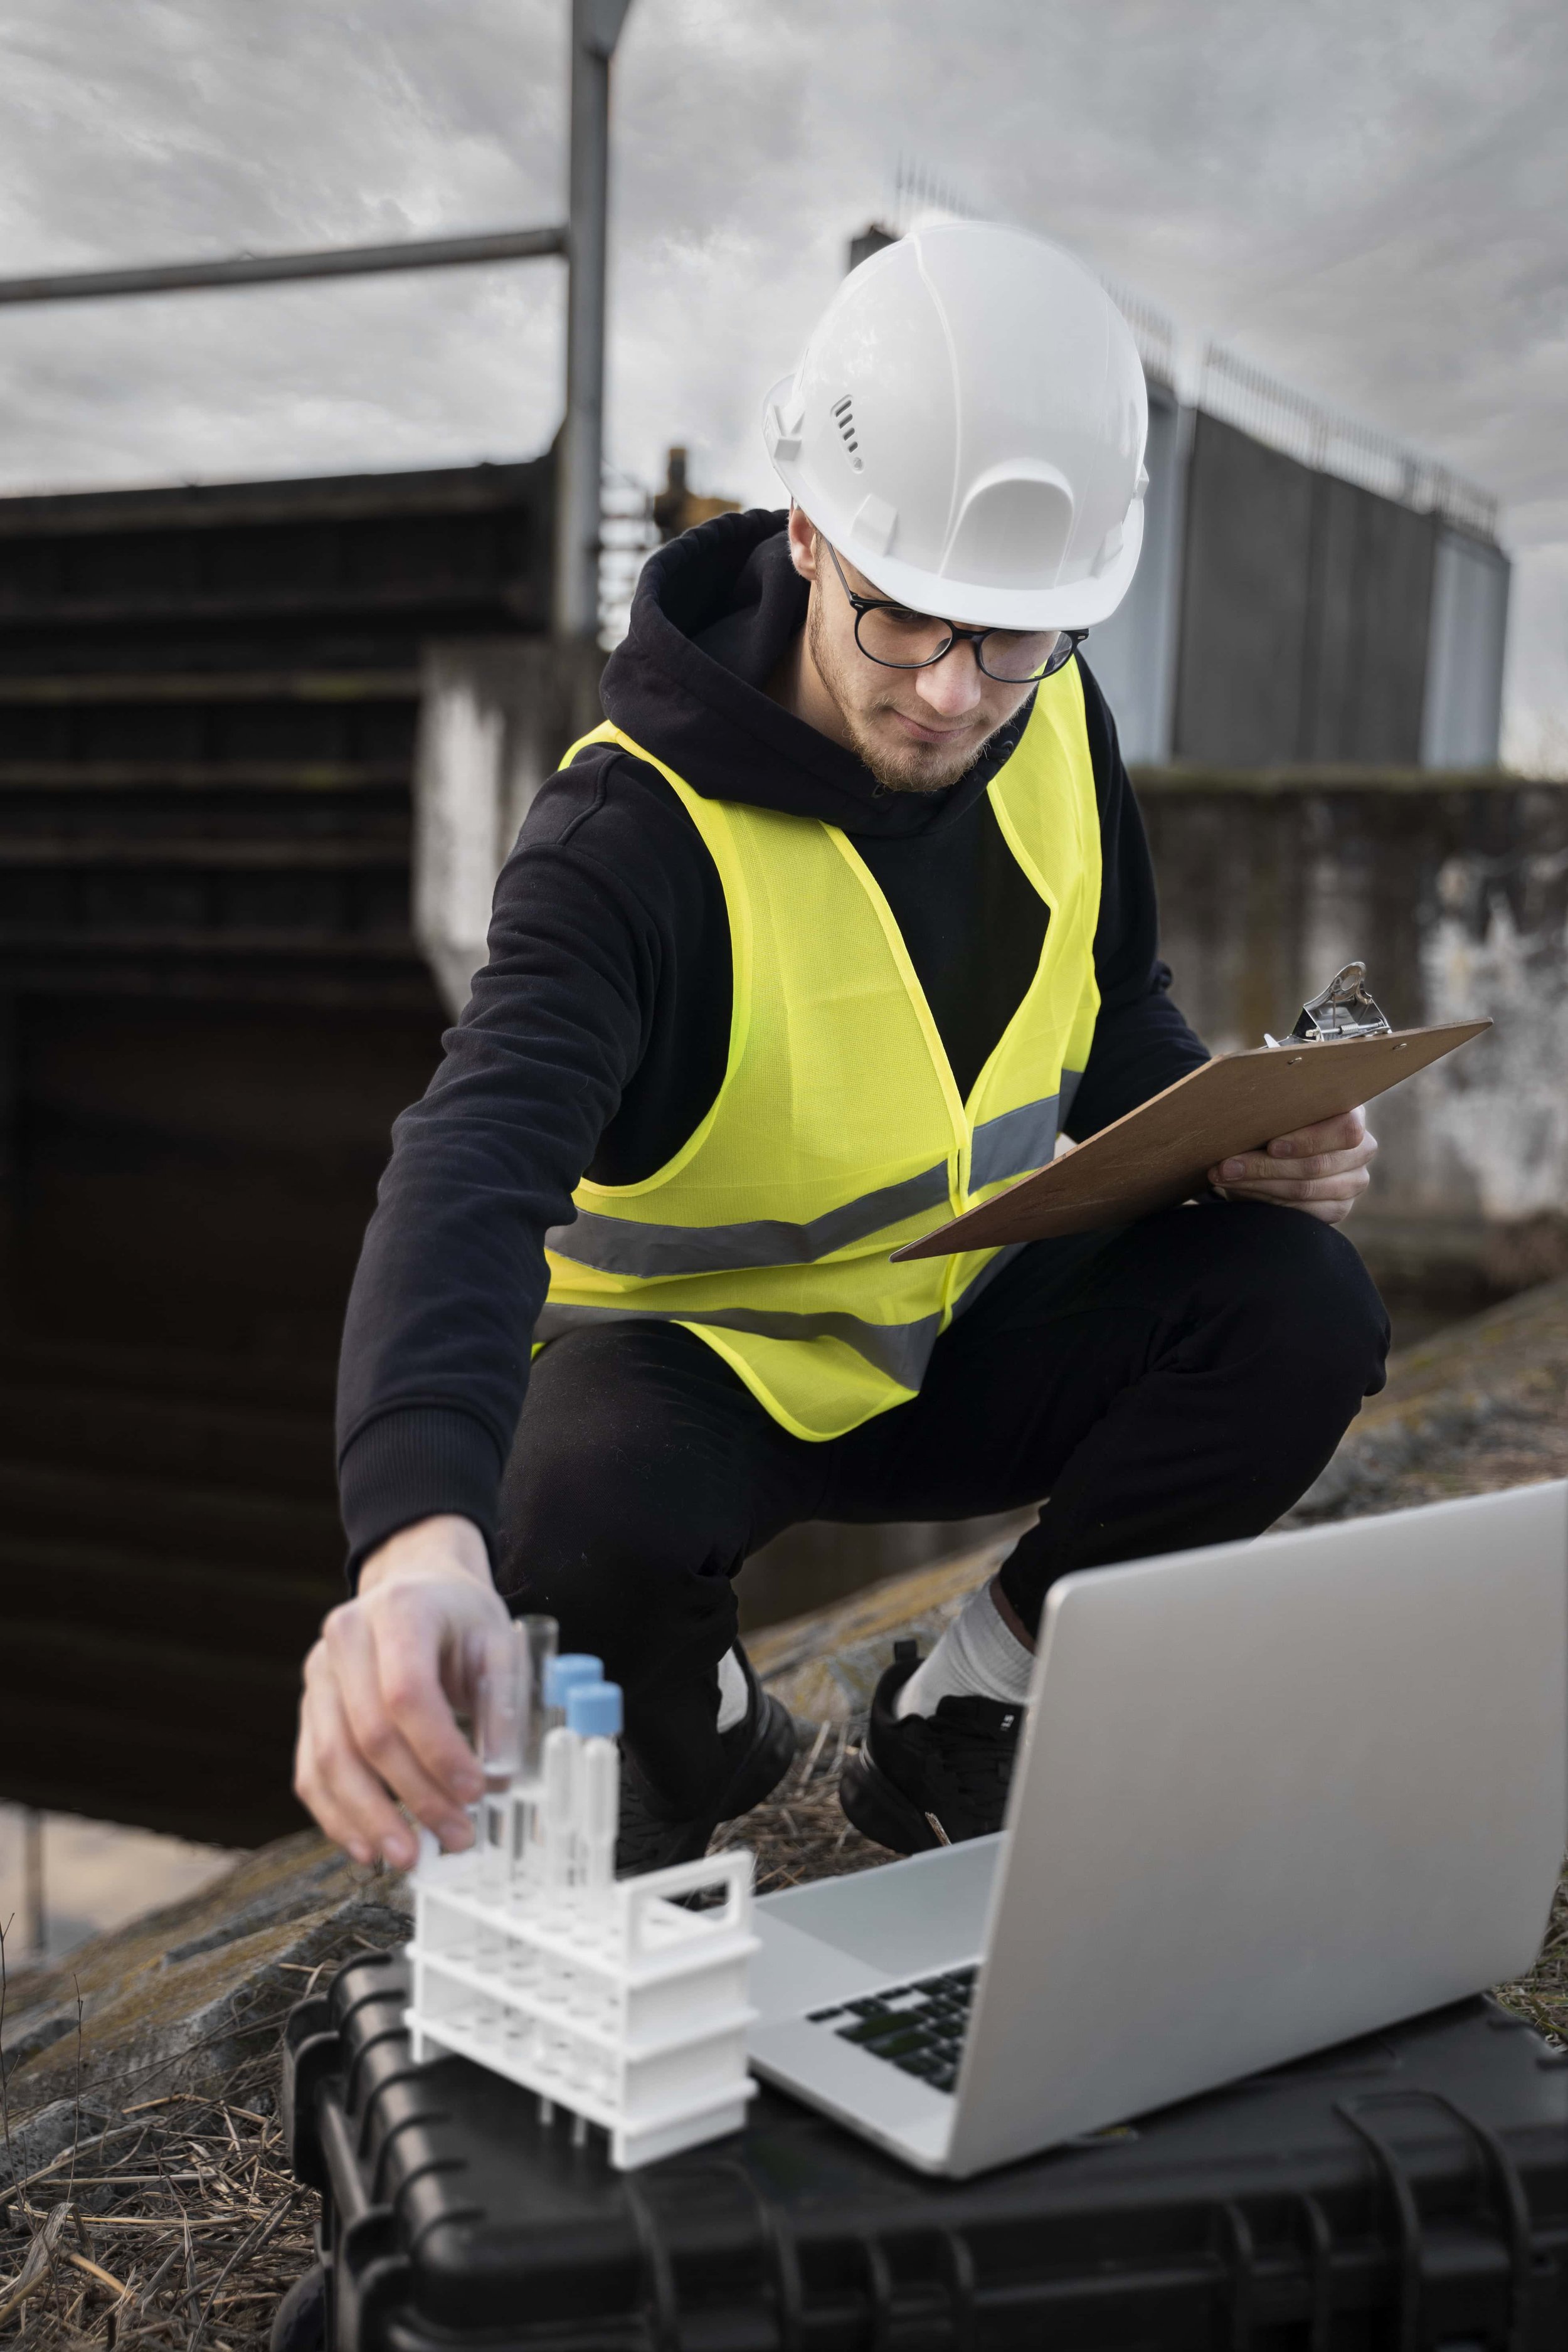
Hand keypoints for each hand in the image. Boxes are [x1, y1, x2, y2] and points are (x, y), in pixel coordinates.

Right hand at [294, 1514, 508, 1869]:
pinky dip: (335, 1814)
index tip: (475, 1793)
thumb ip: (503, 1704)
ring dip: (369, 1819)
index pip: (407, 1693)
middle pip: (369, 1734)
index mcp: (398, 1610)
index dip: (439, 1752)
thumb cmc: (460, 1619)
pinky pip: (310, 1770)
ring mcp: (318, 1672)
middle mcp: (346, 1636)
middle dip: (414, 1796)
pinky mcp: (309, 1706)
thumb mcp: (499, 1643)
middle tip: (455, 1837)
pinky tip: (366, 1845)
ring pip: (330, 1759)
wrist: (417, 1588)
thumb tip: (499, 1775)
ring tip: (408, 1857)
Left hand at [1207, 1105, 1376, 1226]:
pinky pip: (1301, 1211)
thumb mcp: (1279, 1107)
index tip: (1271, 1145)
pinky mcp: (1338, 1208)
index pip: (1346, 1130)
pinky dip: (1266, 1201)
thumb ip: (1274, 1107)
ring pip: (1304, 1190)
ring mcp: (1353, 1182)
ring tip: (1223, 1177)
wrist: (1282, 1145)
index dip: (1308, 1140)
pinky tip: (1240, 1191)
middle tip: (1225, 1166)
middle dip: (1263, 1166)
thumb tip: (1239, 1105)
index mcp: (1353, 1115)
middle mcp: (1361, 1150)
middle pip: (1315, 1166)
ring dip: (1257, 1184)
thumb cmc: (1279, 1118)